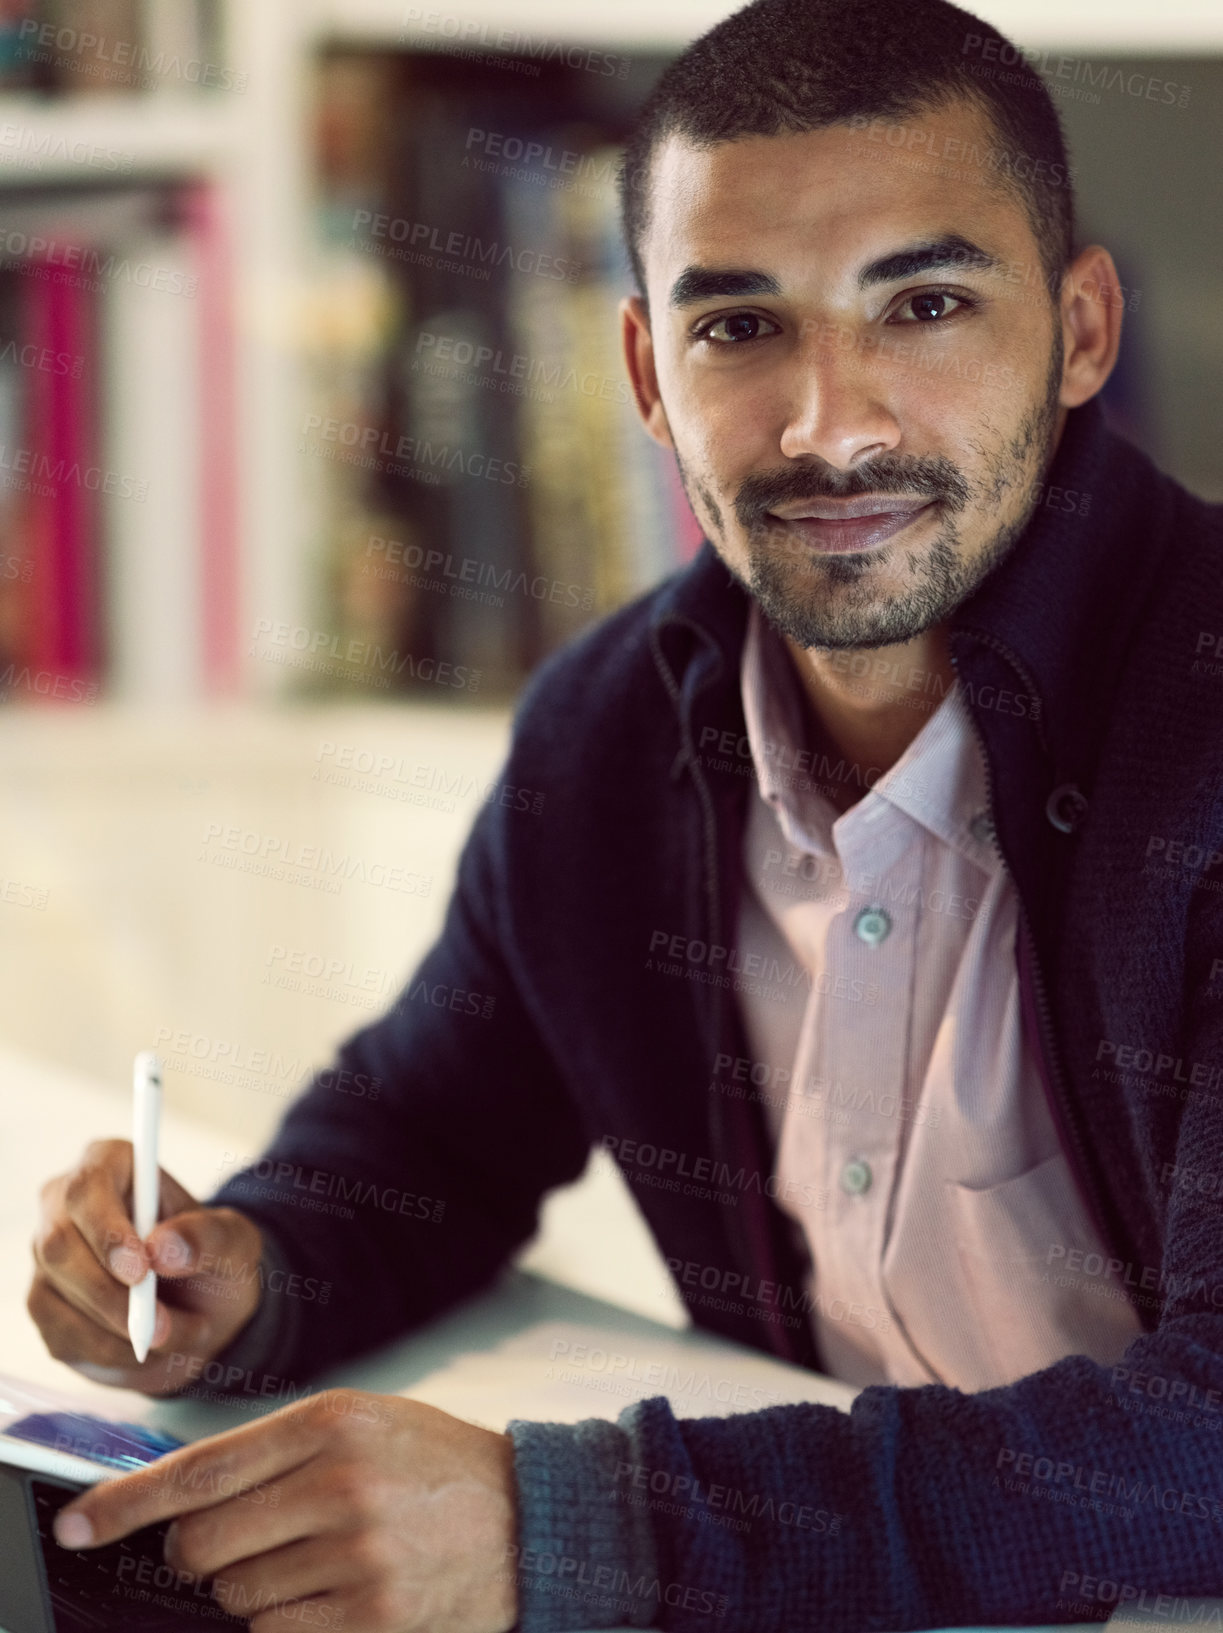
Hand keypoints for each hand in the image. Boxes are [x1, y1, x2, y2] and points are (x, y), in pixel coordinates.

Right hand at [29, 1138, 264, 1394]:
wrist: (205, 1309)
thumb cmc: (214, 1259)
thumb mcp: (233, 1241)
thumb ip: (206, 1236)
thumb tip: (162, 1248)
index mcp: (110, 1164)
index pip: (86, 1189)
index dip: (107, 1232)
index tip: (141, 1271)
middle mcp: (66, 1204)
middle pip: (58, 1245)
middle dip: (111, 1294)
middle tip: (164, 1325)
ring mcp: (48, 1255)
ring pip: (53, 1296)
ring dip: (118, 1329)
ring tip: (175, 1332)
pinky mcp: (45, 1304)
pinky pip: (60, 1335)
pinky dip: (107, 1350)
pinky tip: (142, 1345)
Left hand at [52, 1389, 519, 1632]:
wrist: (528, 1517)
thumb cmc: (432, 1466)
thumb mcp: (363, 1423)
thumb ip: (277, 1449)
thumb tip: (178, 1499)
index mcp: (331, 1422)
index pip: (201, 1469)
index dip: (126, 1503)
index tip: (78, 1524)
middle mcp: (340, 1484)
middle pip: (203, 1541)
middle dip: (197, 1552)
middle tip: (233, 1543)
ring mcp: (357, 1556)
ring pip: (236, 1595)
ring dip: (251, 1587)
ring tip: (310, 1560)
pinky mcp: (372, 1617)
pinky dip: (284, 1620)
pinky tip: (330, 1591)